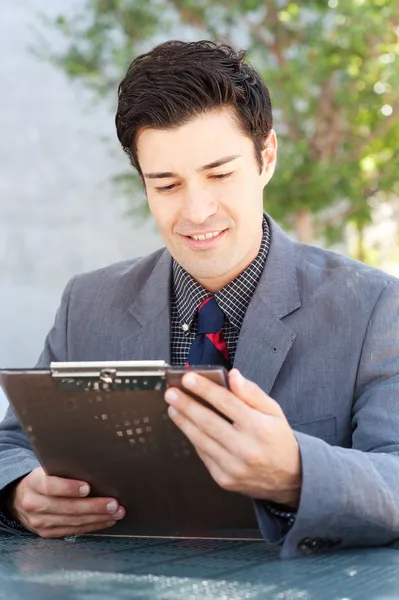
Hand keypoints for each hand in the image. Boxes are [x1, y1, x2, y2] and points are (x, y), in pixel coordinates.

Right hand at [8, 467, 124, 537]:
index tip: (88, 487)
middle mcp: (34, 504)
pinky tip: (106, 521)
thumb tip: (95, 468)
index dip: (69, 487)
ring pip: (73, 521)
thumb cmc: (42, 479)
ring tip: (116, 513)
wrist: (20, 498)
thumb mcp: (47, 469)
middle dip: (94, 506)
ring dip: (98, 518)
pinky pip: (73, 531)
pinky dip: (92, 526)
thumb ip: (64, 469)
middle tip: (114, 504)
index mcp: (34, 483)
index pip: (50, 486)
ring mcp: (40, 522)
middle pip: (67, 507)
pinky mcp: (47, 533)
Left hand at [165, 369, 301, 506]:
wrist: (290, 479)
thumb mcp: (274, 411)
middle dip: (186, 404)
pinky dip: (193, 439)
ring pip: (201, 440)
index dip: (205, 389)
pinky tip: (186, 426)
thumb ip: (252, 393)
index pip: (226, 402)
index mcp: (259, 428)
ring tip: (173, 407)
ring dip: (183, 421)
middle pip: (208, 422)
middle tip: (171, 392)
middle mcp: (245, 448)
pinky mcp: (224, 479)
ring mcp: (233, 467)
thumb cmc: (279, 440)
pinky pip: (203, 455)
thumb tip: (232, 376)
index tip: (188, 378)